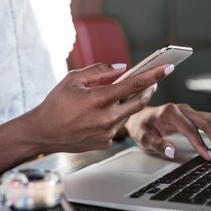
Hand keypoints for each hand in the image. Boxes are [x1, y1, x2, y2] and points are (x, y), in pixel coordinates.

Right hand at [27, 63, 170, 152]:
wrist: (42, 133)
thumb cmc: (55, 104)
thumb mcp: (73, 79)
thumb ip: (99, 71)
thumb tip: (122, 67)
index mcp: (98, 100)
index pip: (133, 85)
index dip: (153, 75)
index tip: (167, 67)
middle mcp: (105, 118)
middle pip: (138, 102)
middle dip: (148, 90)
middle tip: (152, 80)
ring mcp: (107, 133)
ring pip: (128, 115)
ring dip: (131, 103)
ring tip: (128, 93)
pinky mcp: (105, 143)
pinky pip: (117, 127)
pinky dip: (116, 117)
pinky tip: (105, 113)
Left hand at [125, 104, 210, 161]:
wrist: (139, 116)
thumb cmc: (141, 127)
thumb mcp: (143, 138)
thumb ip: (157, 144)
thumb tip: (172, 152)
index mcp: (169, 112)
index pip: (190, 129)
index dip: (201, 144)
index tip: (209, 158)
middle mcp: (182, 108)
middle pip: (206, 121)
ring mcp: (189, 110)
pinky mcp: (193, 114)